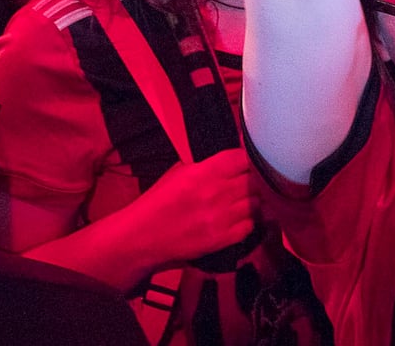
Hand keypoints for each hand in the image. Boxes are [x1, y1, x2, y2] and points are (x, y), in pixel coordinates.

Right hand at [136, 149, 257, 265]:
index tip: (248, 161)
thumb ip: (208, 164)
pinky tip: (238, 218)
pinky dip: (247, 221)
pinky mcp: (222, 239)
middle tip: (249, 181)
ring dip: (253, 200)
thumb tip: (235, 155)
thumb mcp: (179, 172)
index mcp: (203, 173)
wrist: (138, 239)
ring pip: (256, 202)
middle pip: (254, 179)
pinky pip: (250, 225)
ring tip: (244, 200)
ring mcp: (221, 218)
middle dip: (254, 179)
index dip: (249, 158)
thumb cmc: (157, 202)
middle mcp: (216, 193)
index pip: (243, 157)